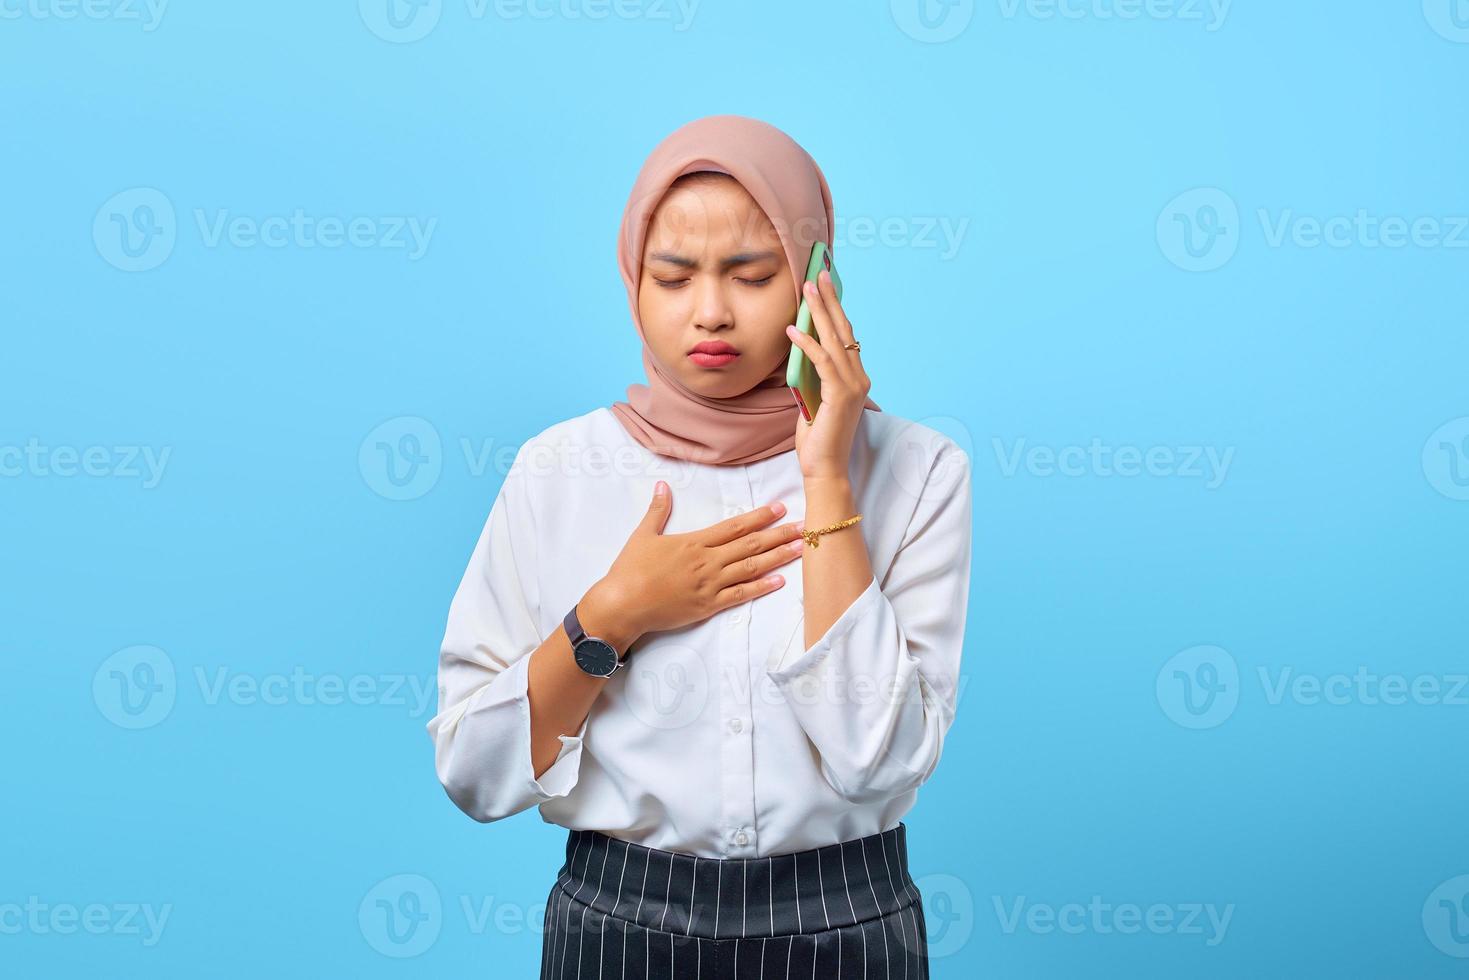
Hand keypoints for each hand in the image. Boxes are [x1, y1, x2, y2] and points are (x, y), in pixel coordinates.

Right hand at [580, 483, 806, 650]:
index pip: (734, 526)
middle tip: (805, 526)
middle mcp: (707, 561)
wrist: (623, 604)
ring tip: (800, 549)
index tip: (780, 507)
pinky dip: (761, 588)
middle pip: (750, 545)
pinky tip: (780, 580)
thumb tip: (662, 486)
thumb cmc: (630, 570)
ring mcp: (710, 585)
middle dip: (779, 534)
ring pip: (751, 568)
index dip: (759, 516)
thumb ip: (657, 510)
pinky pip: (740, 595)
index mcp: (694, 543)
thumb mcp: (643, 535)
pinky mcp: (708, 606)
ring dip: (778, 557)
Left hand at [785, 268, 870, 481]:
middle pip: (844, 329)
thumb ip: (812, 374)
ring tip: (807, 289)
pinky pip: (822, 361)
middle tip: (819, 273)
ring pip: (835, 339)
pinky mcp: (840, 395)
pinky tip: (793, 329)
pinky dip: (808, 343)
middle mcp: (860, 378)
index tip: (825, 286)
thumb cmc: (817, 437)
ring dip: (819, 312)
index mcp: (855, 377)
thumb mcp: (812, 397)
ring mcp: (853, 386)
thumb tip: (801, 349)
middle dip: (830, 299)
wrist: (824, 468)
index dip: (835, 309)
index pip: (846, 335)